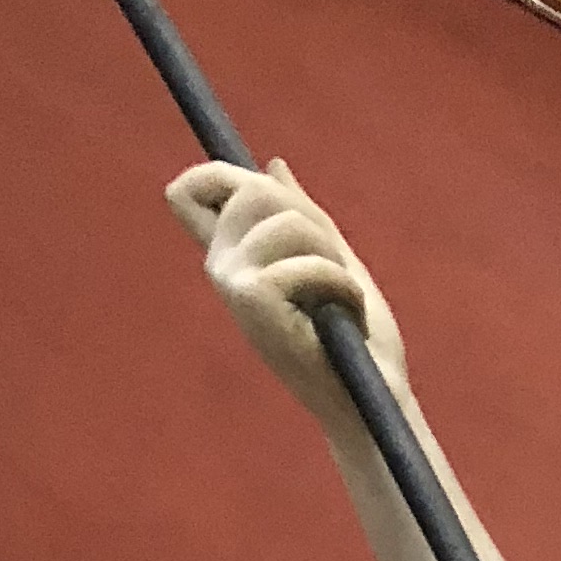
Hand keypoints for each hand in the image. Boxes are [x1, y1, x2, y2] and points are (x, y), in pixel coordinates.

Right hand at [166, 159, 409, 441]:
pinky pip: (306, 262)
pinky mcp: (251, 300)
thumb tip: (275, 165)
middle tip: (332, 271)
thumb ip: (301, 215)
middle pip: (254, 189)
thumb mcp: (330, 261)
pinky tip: (343, 317)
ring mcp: (231, 283)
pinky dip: (341, 286)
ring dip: (332, 259)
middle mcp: (221, 268)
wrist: (372, 396)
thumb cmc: (355, 338)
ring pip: (286, 220)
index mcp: (234, 257)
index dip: (218, 175)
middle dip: (311, 222)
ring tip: (338, 299)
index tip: (267, 192)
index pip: (189, 193)